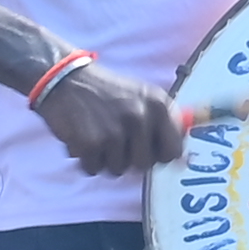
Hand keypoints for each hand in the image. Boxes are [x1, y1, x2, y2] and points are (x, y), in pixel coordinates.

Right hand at [35, 57, 193, 178]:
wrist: (66, 80)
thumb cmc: (106, 93)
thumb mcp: (142, 97)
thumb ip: (163, 125)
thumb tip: (182, 161)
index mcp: (159, 105)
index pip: (173, 150)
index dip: (159, 156)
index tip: (148, 151)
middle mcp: (140, 117)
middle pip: (145, 165)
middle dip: (129, 159)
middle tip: (116, 142)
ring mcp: (115, 131)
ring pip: (118, 170)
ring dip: (105, 160)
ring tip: (98, 136)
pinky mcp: (90, 143)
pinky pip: (93, 170)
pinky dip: (86, 161)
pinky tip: (82, 140)